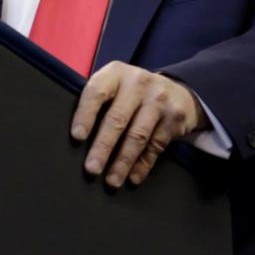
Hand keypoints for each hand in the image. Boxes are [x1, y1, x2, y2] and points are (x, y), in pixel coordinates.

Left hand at [70, 61, 209, 187]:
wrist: (178, 92)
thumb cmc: (133, 94)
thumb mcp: (116, 86)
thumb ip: (98, 102)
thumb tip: (76, 138)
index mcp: (116, 73)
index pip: (97, 92)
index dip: (85, 115)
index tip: (77, 137)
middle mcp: (138, 82)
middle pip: (117, 118)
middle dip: (103, 147)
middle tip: (91, 169)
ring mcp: (159, 99)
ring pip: (138, 136)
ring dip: (123, 162)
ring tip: (112, 181)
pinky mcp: (175, 117)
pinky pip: (156, 146)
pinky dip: (143, 164)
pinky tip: (133, 177)